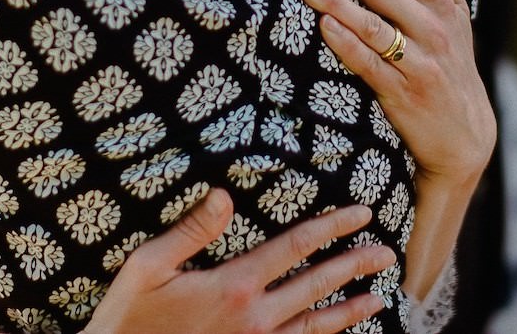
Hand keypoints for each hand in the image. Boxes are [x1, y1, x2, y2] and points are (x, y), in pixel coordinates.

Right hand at [84, 189, 394, 333]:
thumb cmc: (128, 319)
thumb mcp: (146, 267)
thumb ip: (189, 231)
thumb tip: (223, 196)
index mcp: (234, 286)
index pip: (295, 247)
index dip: (332, 227)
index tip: (361, 212)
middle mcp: (255, 318)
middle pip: (317, 285)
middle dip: (355, 264)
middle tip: (387, 251)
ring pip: (315, 326)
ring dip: (351, 309)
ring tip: (380, 297)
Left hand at [295, 0, 495, 188]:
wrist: (465, 136)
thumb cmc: (453, 67)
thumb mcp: (457, 19)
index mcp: (440, 3)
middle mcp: (431, 27)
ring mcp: (417, 60)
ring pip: (370, 23)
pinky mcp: (401, 92)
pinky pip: (368, 63)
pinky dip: (346, 43)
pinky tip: (323, 25)